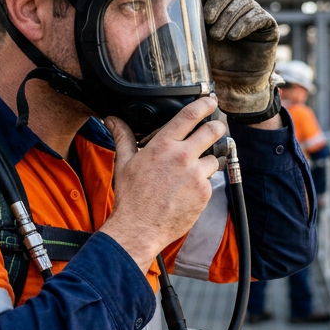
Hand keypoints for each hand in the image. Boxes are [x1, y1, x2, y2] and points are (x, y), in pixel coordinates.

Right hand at [100, 97, 225, 273]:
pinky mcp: (204, 193)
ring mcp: (196, 175)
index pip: (190, 115)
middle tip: (216, 128)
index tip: (211, 101)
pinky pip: (210, 181)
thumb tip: (111, 120)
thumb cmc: (131, 197)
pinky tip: (187, 192)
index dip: (205, 104)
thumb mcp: (124, 163)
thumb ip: (123, 137)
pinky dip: (202, 184)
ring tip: (191, 174)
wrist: (140, 228)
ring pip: (213, 159)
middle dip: (217, 127)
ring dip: (207, 163)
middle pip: (213, 131)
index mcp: (163, 145)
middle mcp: (182, 156)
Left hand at [200, 0, 278, 114]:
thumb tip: (172, 5)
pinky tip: (235, 36)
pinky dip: (245, 25)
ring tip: (221, 37)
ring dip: (229, 19)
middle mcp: (238, 7)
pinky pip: (258, 16)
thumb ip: (191, 21)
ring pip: (243, 3)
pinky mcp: (268, 25)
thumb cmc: (216, 62)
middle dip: (217, 4)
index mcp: (221, 6)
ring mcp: (254, 14)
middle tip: (208, 22)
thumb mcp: (199, 39)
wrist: (236, 84)